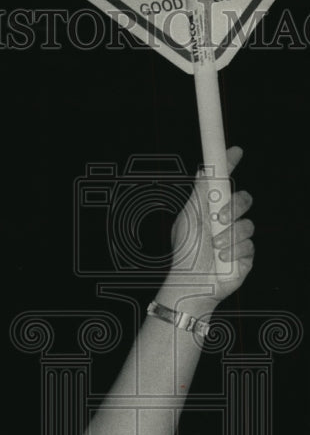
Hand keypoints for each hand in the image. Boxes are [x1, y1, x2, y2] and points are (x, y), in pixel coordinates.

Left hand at [169, 146, 253, 305]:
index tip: (234, 151)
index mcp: (211, 208)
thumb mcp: (189, 217)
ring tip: (215, 245)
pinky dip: (234, 250)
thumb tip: (204, 169)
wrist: (191, 283)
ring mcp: (237, 237)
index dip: (230, 164)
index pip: (225, 182)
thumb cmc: (185, 253)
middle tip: (219, 218)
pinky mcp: (246, 255)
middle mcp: (226, 220)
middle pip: (244, 199)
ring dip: (230, 234)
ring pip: (248, 224)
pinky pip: (249, 244)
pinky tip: (222, 257)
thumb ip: (199, 193)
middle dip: (234, 207)